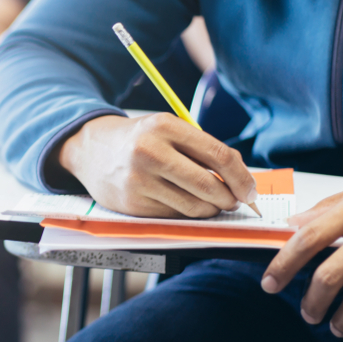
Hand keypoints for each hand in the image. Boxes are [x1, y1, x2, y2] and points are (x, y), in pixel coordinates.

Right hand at [58, 113, 256, 217]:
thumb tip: (242, 178)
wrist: (92, 150)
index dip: (242, 177)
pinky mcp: (132, 203)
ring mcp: (139, 179)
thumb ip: (201, 149)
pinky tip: (183, 204)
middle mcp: (150, 151)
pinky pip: (174, 215)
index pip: (218, 155)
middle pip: (209, 185)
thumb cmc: (140, 140)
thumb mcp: (168, 130)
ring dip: (211, 210)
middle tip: (234, 201)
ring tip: (211, 204)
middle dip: (230, 199)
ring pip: (193, 206)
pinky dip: (186, 213)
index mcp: (165, 126)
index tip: (250, 190)